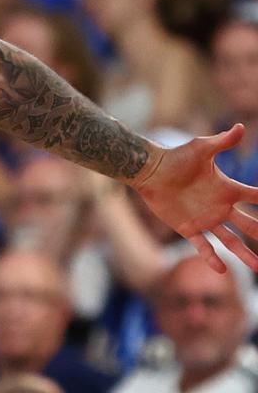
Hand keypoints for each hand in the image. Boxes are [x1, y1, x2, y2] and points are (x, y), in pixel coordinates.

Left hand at [135, 124, 257, 272]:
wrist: (149, 171)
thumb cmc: (175, 157)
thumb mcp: (201, 148)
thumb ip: (222, 142)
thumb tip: (241, 127)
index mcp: (227, 189)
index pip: (255, 197)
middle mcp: (220, 206)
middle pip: (248, 225)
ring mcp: (205, 218)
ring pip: (230, 241)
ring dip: (245, 255)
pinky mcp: (187, 228)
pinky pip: (203, 246)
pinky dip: (211, 258)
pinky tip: (221, 269)